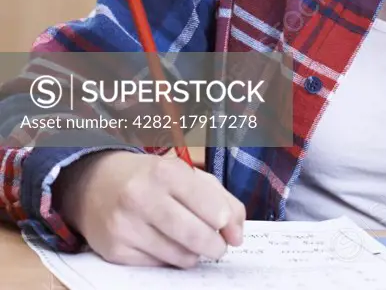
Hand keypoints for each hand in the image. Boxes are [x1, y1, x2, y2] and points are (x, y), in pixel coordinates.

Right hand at [54, 150, 244, 267]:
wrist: (94, 184)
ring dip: (194, 255)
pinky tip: (167, 246)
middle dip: (215, 246)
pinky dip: (170, 261)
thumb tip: (238, 234)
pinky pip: (157, 266)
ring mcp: (126, 225)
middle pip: (195, 236)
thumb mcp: (185, 175)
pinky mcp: (115, 250)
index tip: (229, 229)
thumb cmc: (150, 178)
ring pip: (178, 256)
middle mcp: (142, 196)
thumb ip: (220, 198)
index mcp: (165, 171)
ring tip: (193, 244)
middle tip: (218, 247)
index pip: (209, 205)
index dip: (225, 222)